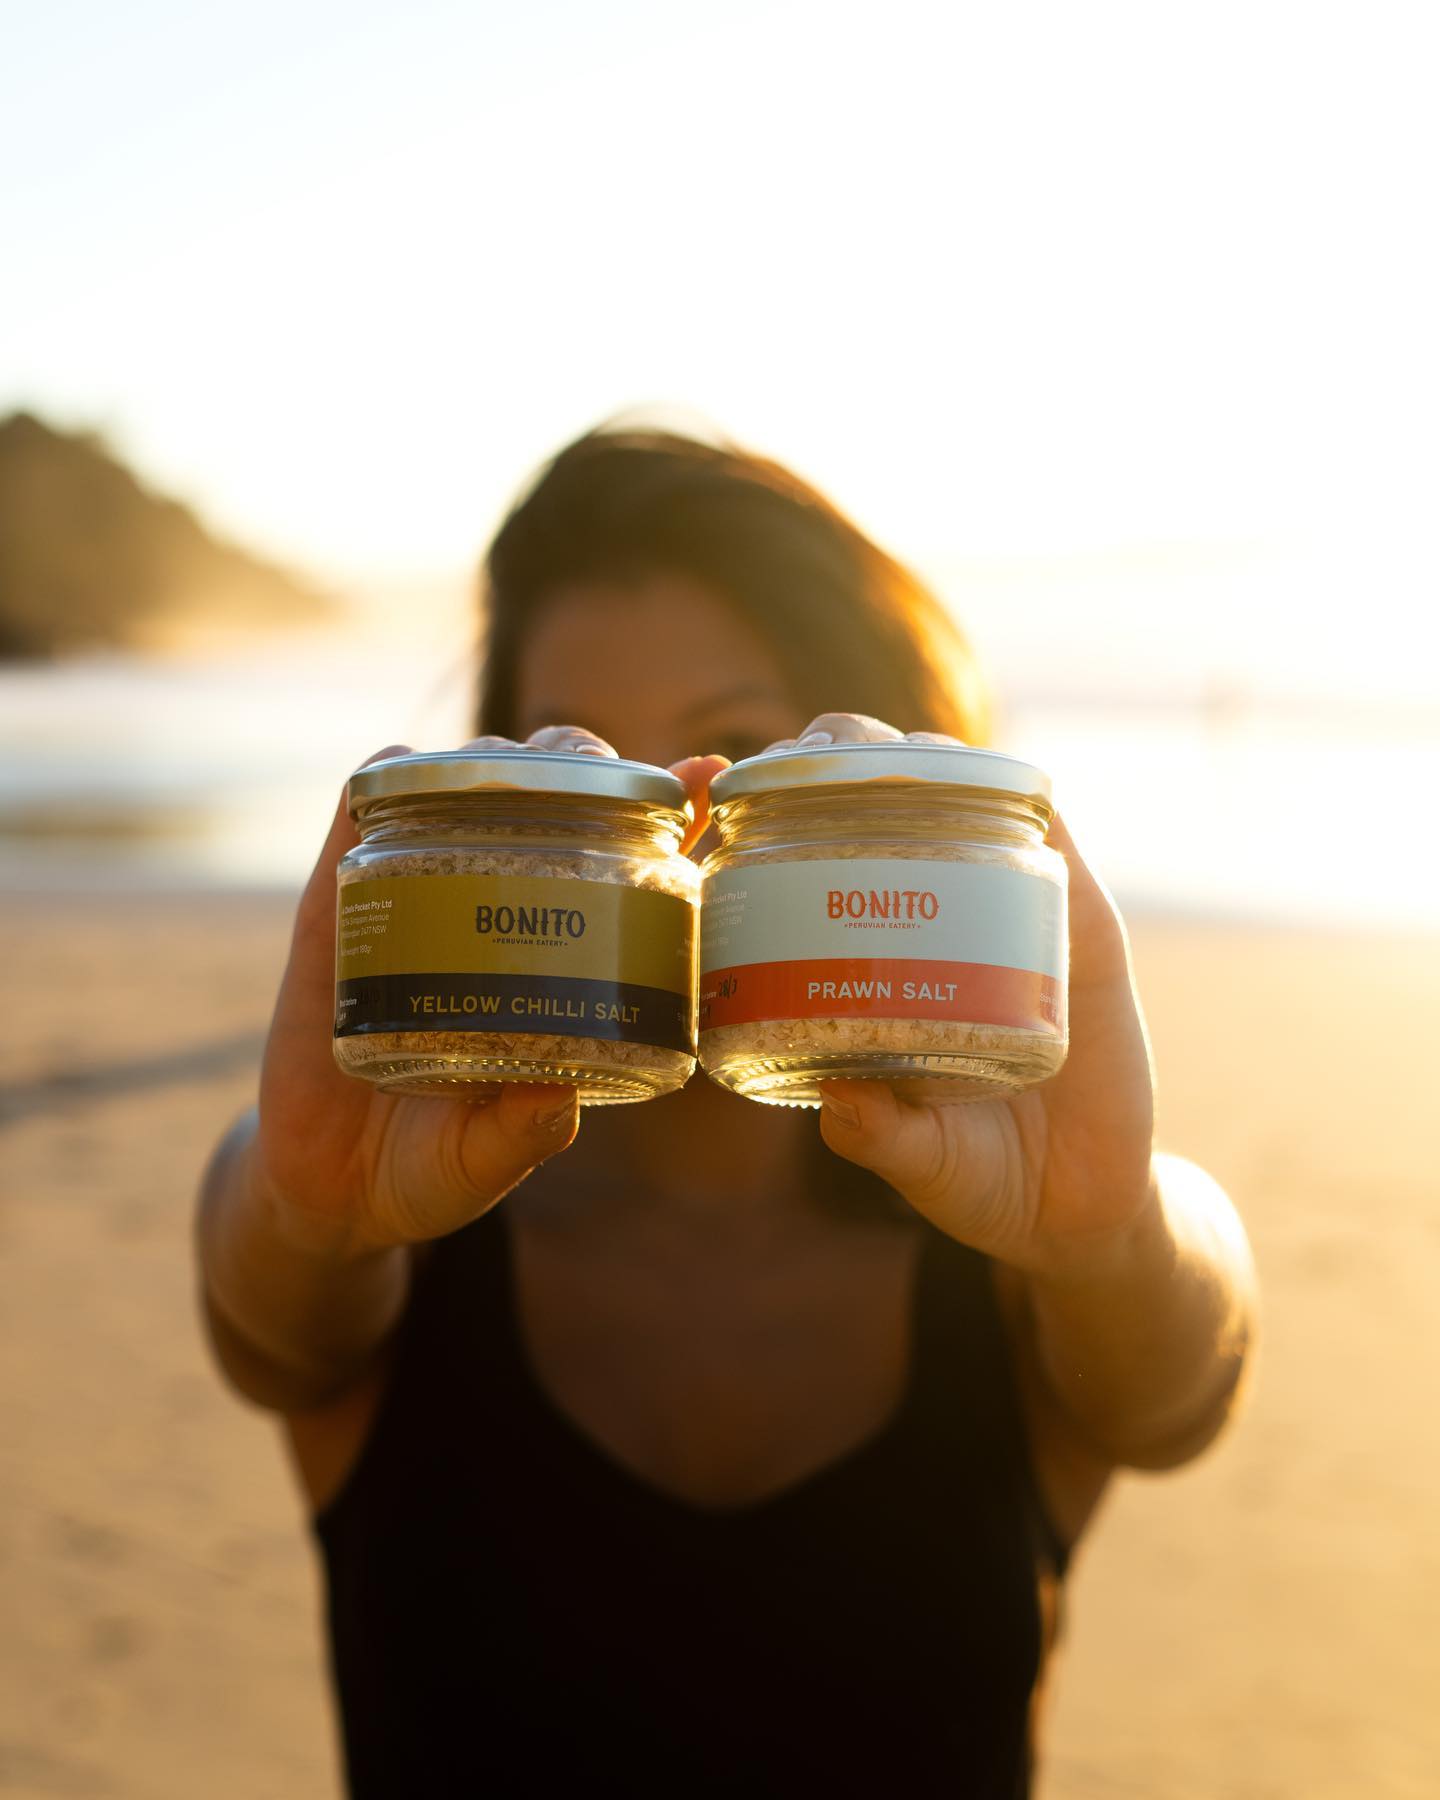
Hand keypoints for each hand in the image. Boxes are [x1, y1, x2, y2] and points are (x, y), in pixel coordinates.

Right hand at [255, 727, 731, 1254]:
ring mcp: (421, 896)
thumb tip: (557, 1104)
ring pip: (465, 778)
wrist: (327, 1187)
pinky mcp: (340, 904)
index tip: (708, 773)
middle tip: (587, 785)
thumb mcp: (485, 1159)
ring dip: (491, 757)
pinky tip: (401, 779)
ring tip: (505, 775)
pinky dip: (383, 778)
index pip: (627, 861)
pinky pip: (358, 812)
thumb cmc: (430, 1167)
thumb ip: (521, 1134)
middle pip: (553, 790)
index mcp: (560, 960)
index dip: (674, 807)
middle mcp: (499, 910)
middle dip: (579, 764)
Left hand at [780, 713, 1157, 1278]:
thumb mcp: (921, 1163)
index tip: (700, 776)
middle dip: (820, 757)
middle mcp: (916, 922)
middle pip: (862, 800)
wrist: (1082, 1204)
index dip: (735, 810)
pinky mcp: (1074, 920)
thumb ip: (882, 1139)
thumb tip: (841, 1108)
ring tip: (878, 755)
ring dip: (914, 754)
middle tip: (793, 757)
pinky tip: (994, 780)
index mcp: (853, 966)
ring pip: (952, 791)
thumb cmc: (975, 1176)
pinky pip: (1053, 836)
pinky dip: (1022, 795)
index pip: (783, 865)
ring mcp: (993, 911)